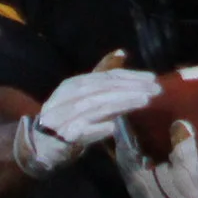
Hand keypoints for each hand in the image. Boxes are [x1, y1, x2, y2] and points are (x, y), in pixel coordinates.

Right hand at [13, 64, 159, 176]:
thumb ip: (102, 76)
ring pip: (96, 106)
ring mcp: (64, 116)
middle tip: (155, 90)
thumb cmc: (68, 117)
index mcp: (74, 84)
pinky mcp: (64, 136)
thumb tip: (122, 53)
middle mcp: (68, 96)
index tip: (153, 78)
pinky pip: (83, 130)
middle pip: (103, 89)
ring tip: (144, 101)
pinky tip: (114, 127)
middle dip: (131, 88)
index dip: (130, 76)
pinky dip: (98, 128)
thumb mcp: (85, 94)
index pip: (106, 77)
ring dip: (121, 103)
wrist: (42, 144)